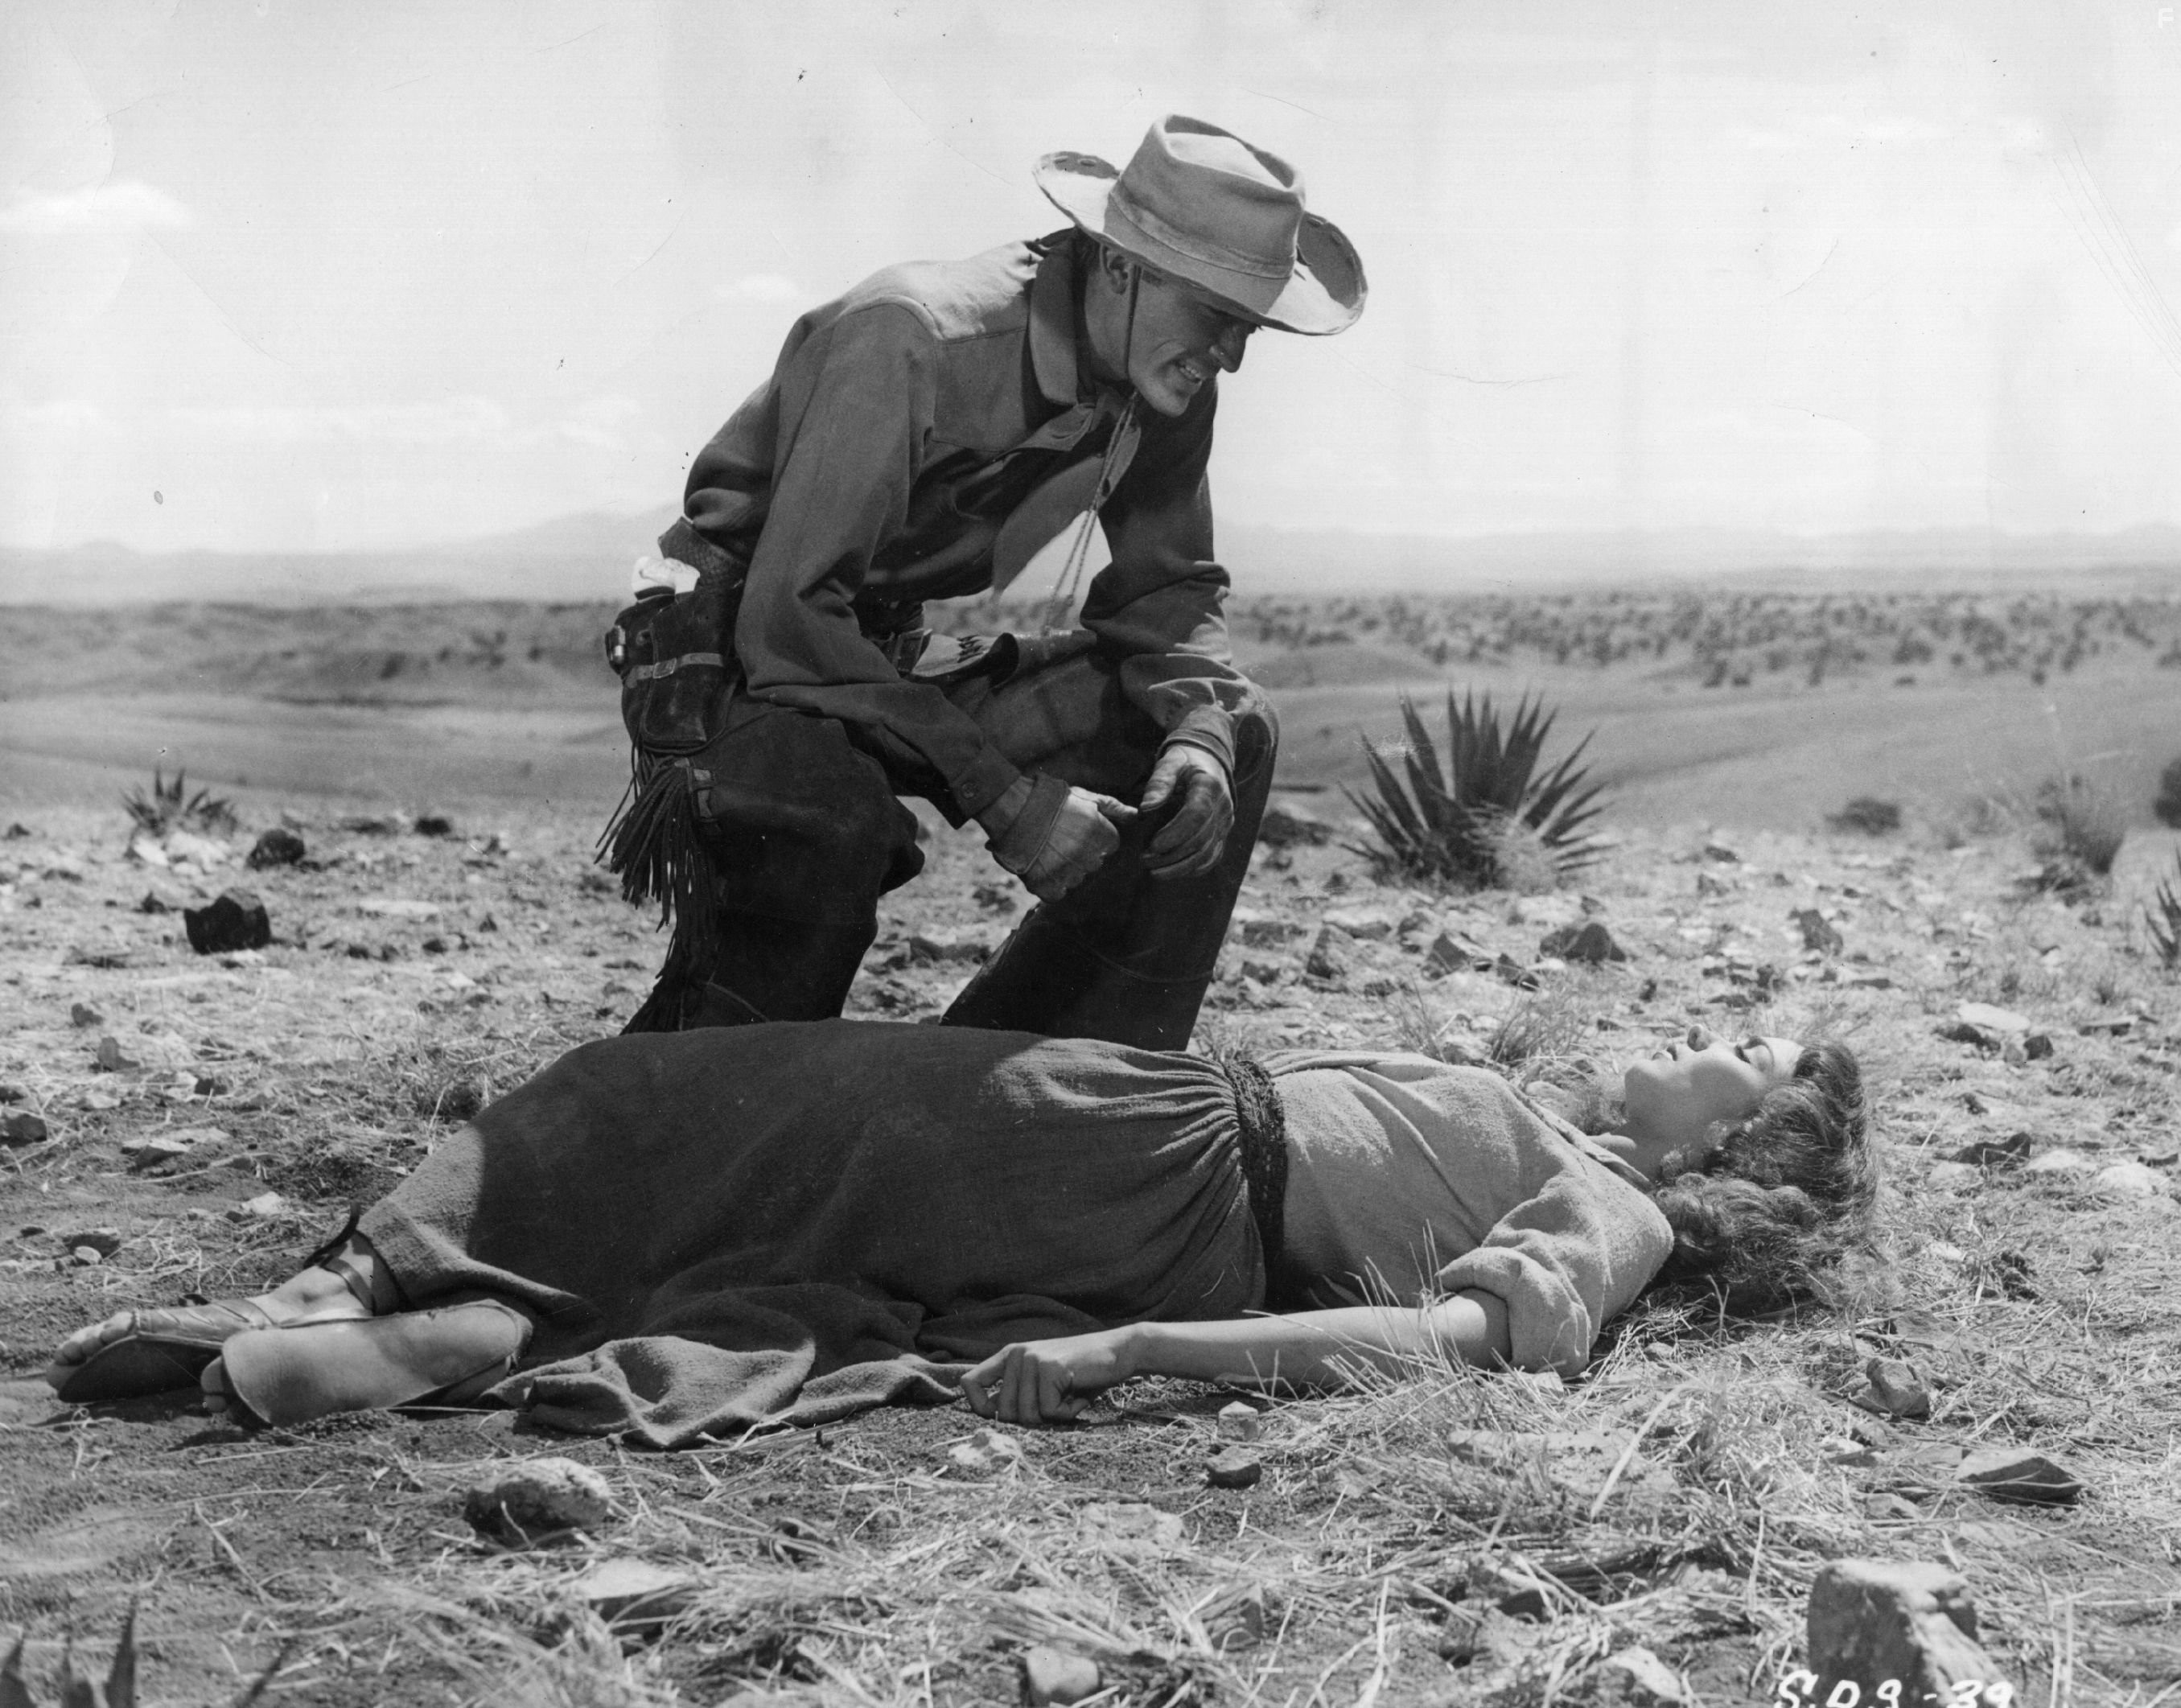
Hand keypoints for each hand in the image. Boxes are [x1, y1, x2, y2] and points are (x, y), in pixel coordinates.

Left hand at [961, 1329, 1134, 1424]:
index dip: (980, 1408)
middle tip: (1056, 1401)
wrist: (1118, 1352)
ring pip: (1027, 1416)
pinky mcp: (1049, 1367)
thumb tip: (992, 1421)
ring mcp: (1031, 1359)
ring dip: (1053, 1416)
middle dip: (1033, 1419)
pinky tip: (1078, 1394)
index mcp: (1009, 1356)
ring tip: (1069, 1395)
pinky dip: (1067, 1413)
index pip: (969, 1383)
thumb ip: (1018, 1395)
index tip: (1001, 1416)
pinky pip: (1049, 1412)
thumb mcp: (1043, 1383)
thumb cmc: (1081, 1374)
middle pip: (1004, 1413)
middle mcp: (1016, 1354)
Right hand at [979, 776, 1135, 901]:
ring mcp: (1066, 873)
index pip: (1109, 846)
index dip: (1095, 838)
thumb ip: (1113, 808)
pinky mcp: (1047, 886)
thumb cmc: (1051, 801)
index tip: (1078, 830)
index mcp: (1099, 835)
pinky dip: (1050, 884)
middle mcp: (1087, 857)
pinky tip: (1041, 866)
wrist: (1012, 809)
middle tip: (1060, 839)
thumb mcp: (1085, 797)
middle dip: (1081, 854)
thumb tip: (1137, 816)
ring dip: (1065, 870)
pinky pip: (1057, 893)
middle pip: (1093, 864)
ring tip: (1048, 851)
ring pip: (1076, 879)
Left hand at [1140, 744, 1233, 878]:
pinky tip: (1172, 872)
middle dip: (1172, 855)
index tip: (1152, 845)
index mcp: (1209, 787)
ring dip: (1180, 867)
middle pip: (1201, 840)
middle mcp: (1223, 807)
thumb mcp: (1169, 763)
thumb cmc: (1185, 761)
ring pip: (1207, 854)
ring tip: (1154, 872)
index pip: (1196, 816)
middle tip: (1145, 861)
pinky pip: (1212, 857)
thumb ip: (1158, 784)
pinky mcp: (1223, 834)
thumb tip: (1145, 810)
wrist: (1210, 761)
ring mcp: (1226, 823)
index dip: (1175, 834)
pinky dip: (1193, 869)